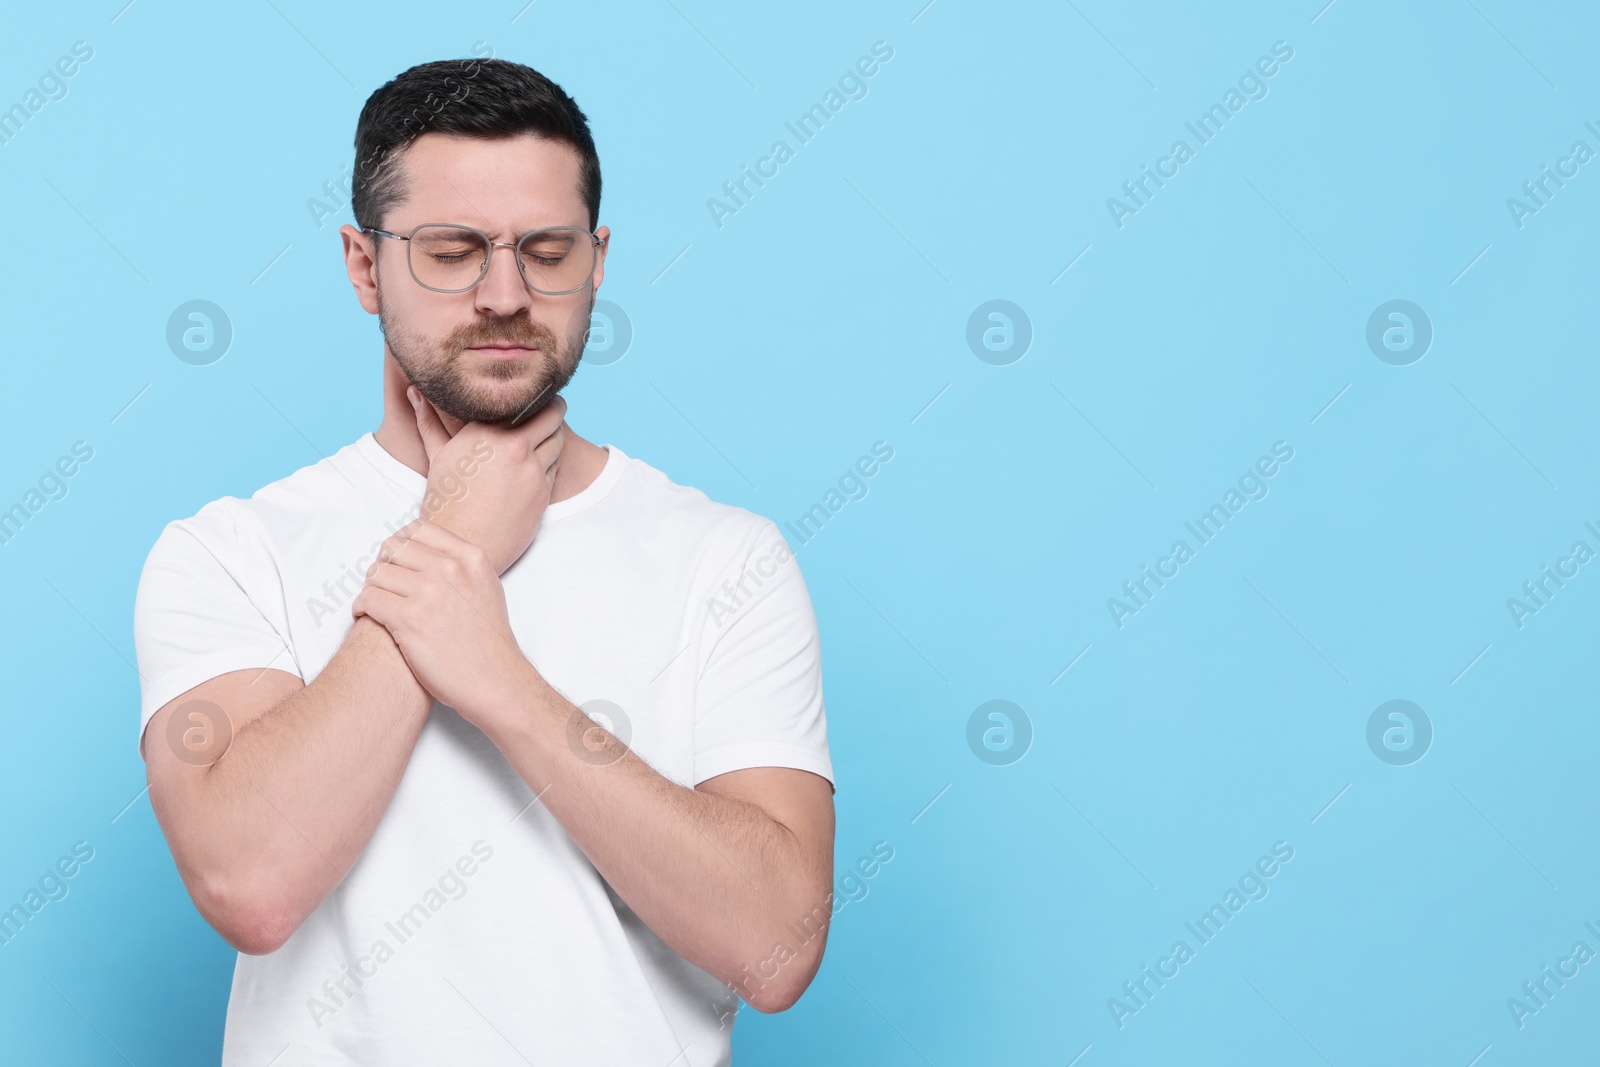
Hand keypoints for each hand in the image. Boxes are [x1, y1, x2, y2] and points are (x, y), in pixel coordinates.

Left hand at [351, 518, 530, 721]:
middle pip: (392, 548)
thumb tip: (423, 555)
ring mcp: (429, 593)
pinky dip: (361, 607)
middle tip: (383, 587)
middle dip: (382, 566)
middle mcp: (450, 569)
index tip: (396, 563)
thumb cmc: (488, 641)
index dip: (399, 545)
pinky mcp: (409, 620)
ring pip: (376, 574)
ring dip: (370, 589)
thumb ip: (460, 565)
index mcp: (470, 558)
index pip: (418, 529)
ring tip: (376, 606)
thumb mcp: (486, 587)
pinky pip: (368, 599)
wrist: (494, 681)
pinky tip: (367, 617)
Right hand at [408, 386, 567, 574]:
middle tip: (551, 406)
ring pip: (559, 439)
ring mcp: (532, 470)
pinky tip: (543, 460)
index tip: (532, 392)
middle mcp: (514, 447)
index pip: (524, 399)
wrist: (461, 545)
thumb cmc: (445, 502)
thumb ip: (430, 421)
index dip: (532, 394)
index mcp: (486, 432)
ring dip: (556, 433)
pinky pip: (557, 466)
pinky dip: (553, 459)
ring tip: (548, 432)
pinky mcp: (544, 493)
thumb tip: (415, 392)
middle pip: (552, 414)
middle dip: (553, 408)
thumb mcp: (437, 457)